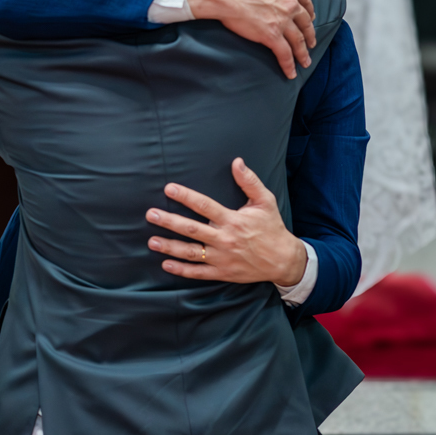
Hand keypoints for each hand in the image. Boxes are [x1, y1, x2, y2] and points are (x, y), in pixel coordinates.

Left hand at [145, 157, 307, 286]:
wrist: (285, 261)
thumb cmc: (272, 228)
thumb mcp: (265, 202)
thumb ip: (249, 181)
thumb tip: (237, 161)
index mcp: (233, 220)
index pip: (205, 205)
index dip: (186, 197)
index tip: (169, 189)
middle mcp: (225, 239)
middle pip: (192, 229)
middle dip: (170, 222)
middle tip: (151, 215)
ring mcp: (223, 258)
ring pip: (191, 252)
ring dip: (170, 247)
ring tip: (152, 241)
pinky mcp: (223, 272)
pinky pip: (199, 272)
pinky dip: (182, 270)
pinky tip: (166, 264)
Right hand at [187, 0, 315, 78]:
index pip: (305, 1)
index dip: (309, 11)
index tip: (311, 18)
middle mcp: (289, 5)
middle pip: (305, 24)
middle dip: (310, 35)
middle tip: (312, 43)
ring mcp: (282, 22)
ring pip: (298, 41)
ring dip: (303, 53)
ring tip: (305, 62)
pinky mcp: (272, 36)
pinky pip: (284, 53)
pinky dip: (289, 65)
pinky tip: (291, 73)